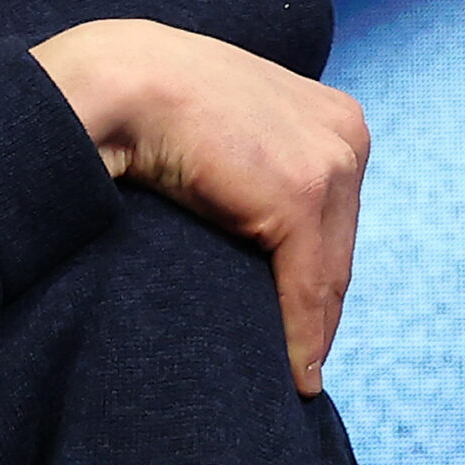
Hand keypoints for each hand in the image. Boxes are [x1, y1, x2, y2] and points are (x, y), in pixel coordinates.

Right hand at [31, 21, 367, 394]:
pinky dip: (301, 338)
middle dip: (319, 308)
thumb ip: (253, 166)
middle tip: (303, 364)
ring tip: (299, 379)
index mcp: (332, 115)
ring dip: (314, 333)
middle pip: (339, 247)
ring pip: (329, 273)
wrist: (120, 85)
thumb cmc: (149, 104)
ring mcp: (328, 162)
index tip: (304, 325)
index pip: (335, 216)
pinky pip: (306, 288)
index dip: (317, 275)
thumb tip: (250, 221)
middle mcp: (344, 134)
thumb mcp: (224, 133)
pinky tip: (296, 375)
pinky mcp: (301, 197)